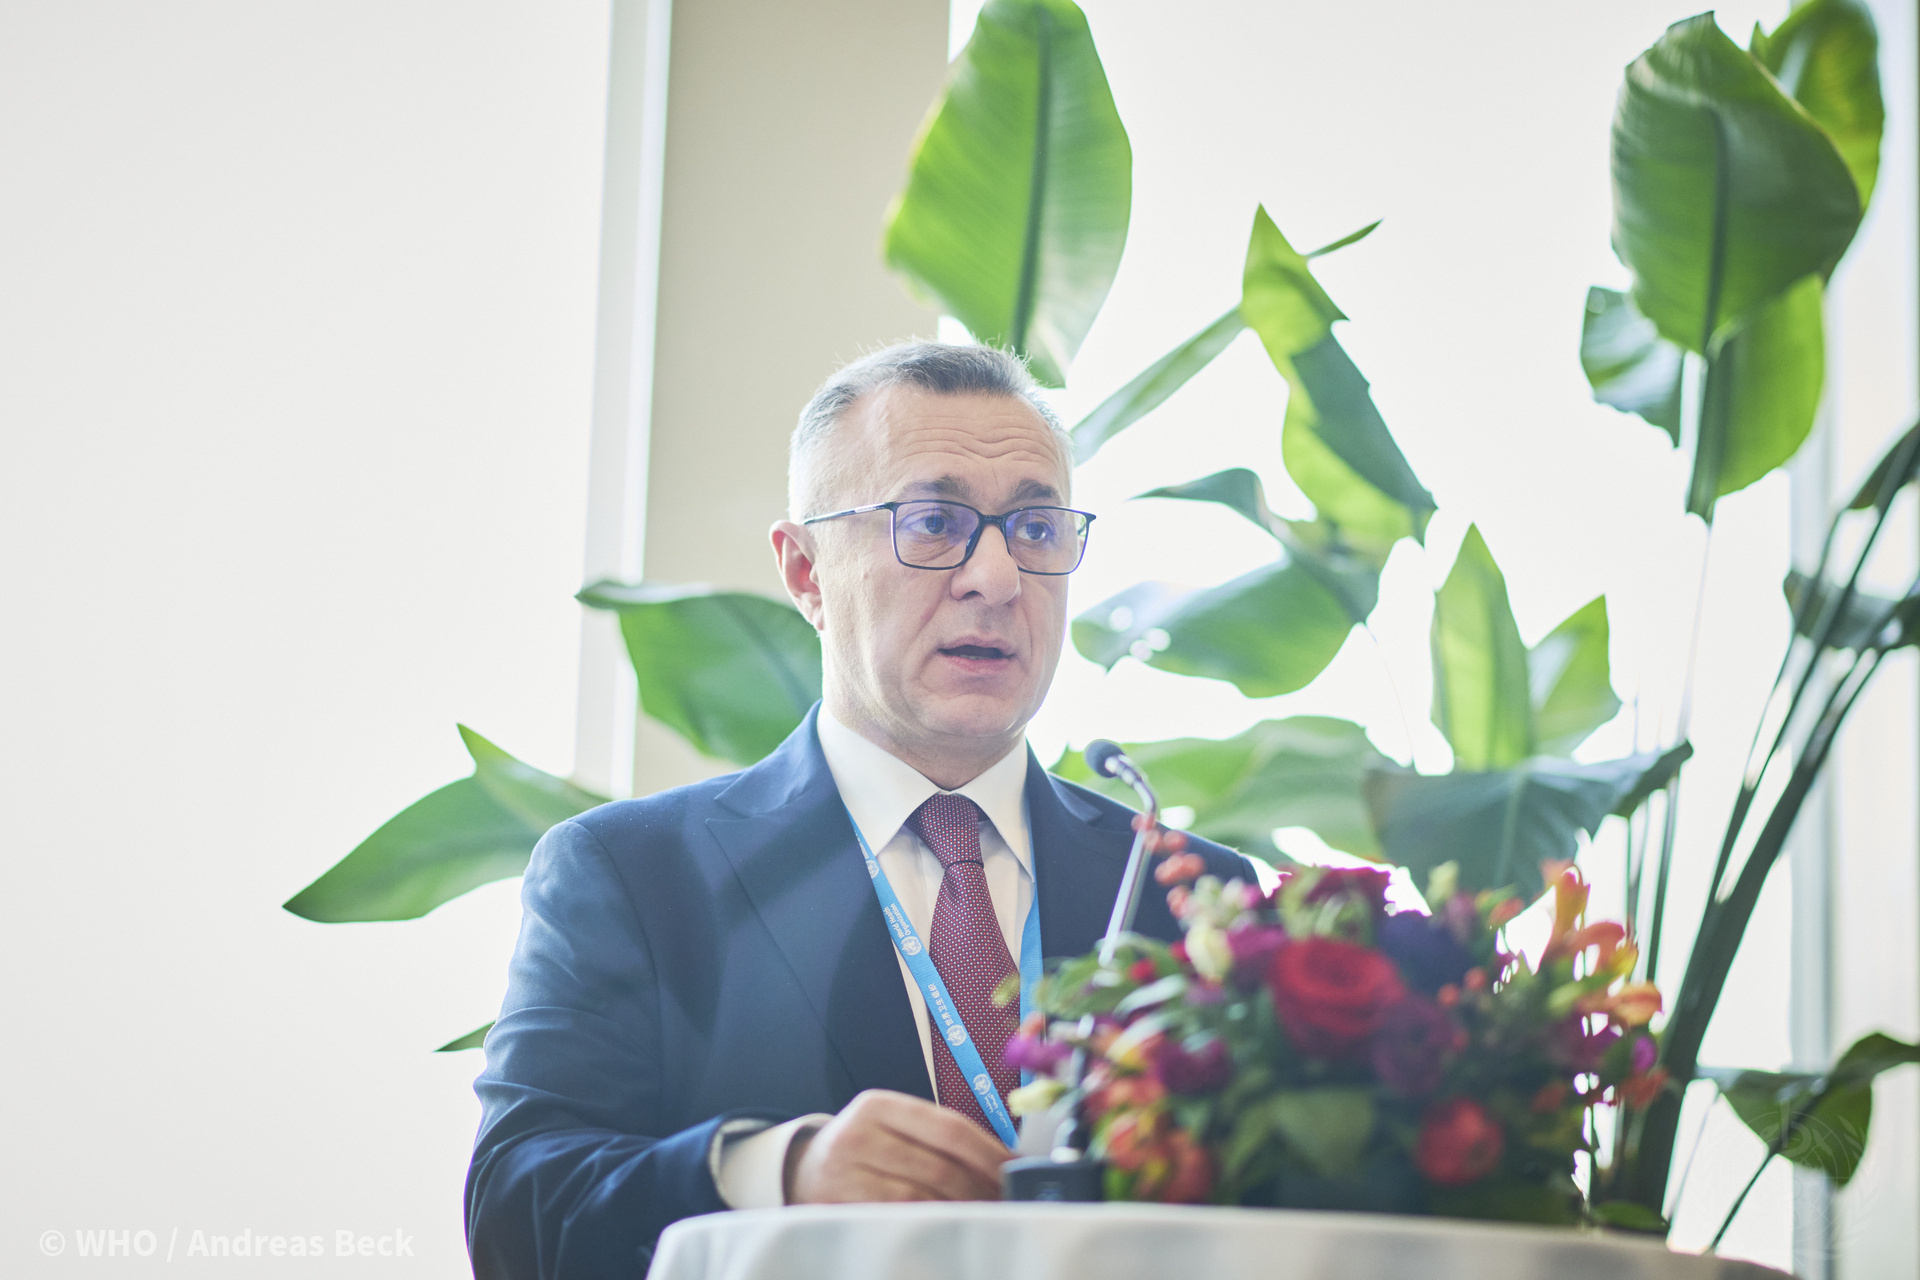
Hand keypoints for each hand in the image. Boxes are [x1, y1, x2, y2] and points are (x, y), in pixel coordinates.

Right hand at [785, 1090, 1006, 1202]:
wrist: (801, 1172)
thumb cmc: (862, 1150)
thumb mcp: (890, 1127)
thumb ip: (935, 1137)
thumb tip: (1002, 1161)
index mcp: (879, 1105)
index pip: (949, 1126)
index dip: (989, 1151)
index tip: (1016, 1169)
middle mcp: (859, 1132)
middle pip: (939, 1164)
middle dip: (981, 1187)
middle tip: (1005, 1201)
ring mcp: (845, 1170)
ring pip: (921, 1196)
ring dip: (961, 1209)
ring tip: (984, 1215)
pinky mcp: (839, 1206)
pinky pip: (898, 1217)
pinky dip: (931, 1222)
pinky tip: (949, 1225)